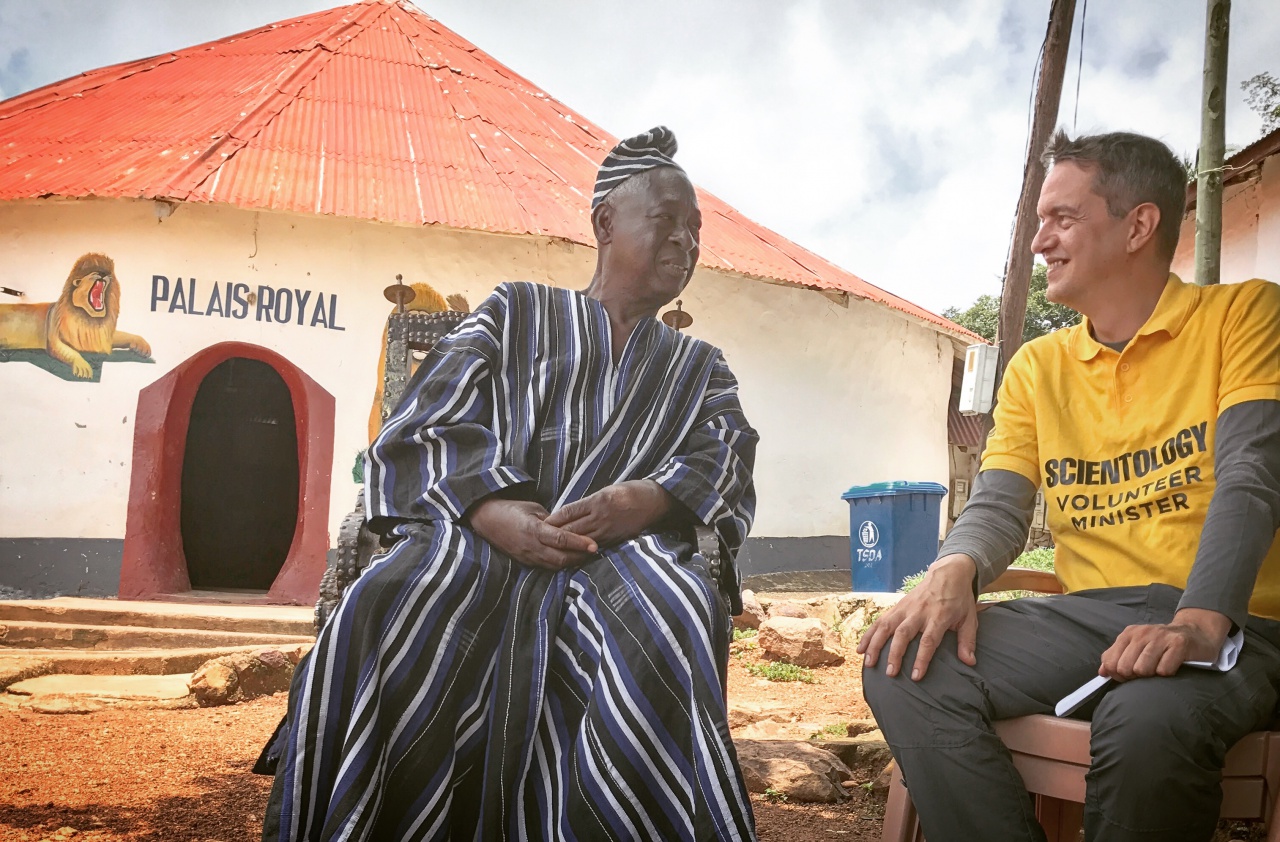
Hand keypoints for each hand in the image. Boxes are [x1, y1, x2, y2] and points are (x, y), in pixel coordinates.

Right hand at [467, 497, 596, 570]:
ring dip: (572, 562)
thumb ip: (552, 519)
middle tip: (595, 551)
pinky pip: (546, 567)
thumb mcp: (534, 508)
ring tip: (586, 556)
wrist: (486, 520)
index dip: (579, 543)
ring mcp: (527, 556)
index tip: (594, 545)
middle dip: (580, 557)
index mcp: (533, 529)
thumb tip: (570, 527)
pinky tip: (570, 559)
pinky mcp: (525, 562)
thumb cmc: (512, 509)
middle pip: (561, 558)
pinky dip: (560, 565)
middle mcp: (531, 546)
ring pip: (555, 566)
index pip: (561, 539)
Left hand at [544, 480, 674, 548]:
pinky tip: (574, 555)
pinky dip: (582, 551)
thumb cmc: (631, 491)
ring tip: (552, 551)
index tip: (542, 523)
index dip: (554, 519)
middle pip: (571, 529)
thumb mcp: (607, 491)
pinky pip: (595, 547)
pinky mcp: (615, 540)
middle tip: (540, 540)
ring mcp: (608, 530)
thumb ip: (590, 502)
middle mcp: (600, 516)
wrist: (654, 500)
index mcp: (597, 501)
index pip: (568, 512)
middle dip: (555, 535)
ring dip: (566, 547)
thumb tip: (572, 512)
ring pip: (581, 541)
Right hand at [856, 554, 978, 680]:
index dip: (921, 659)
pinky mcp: (897, 606)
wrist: (948, 573)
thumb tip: (969, 663)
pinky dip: (869, 634)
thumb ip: (967, 641)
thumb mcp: (969, 618)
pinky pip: (880, 621)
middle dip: (895, 654)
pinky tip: (861, 648)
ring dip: (876, 644)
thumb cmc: (959, 599)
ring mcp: (905, 608)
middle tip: (891, 673)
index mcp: (938, 616)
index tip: (916, 677)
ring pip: (887, 626)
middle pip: (903, 634)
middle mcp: (919, 612)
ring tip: (869, 663)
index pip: (928, 640)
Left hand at [1099, 608, 1229, 680]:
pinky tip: (1172, 666)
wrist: (1195, 633)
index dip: (1118, 675)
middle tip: (1147, 673)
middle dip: (1134, 676)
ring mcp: (1160, 637)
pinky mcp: (1179, 644)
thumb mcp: (1136, 648)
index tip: (1130, 676)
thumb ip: (1116, 658)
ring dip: (1151, 675)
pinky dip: (1167, 674)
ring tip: (1159, 669)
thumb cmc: (1162, 646)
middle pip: (1125, 668)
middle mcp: (1142, 633)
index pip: (1110, 662)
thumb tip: (1102, 673)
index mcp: (1128, 634)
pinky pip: (1164, 670)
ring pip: (1143, 669)